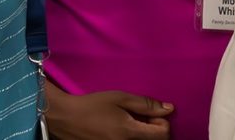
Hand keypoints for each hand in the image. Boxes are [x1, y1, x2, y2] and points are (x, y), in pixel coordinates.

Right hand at [41, 87, 173, 139]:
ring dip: (141, 135)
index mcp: (129, 132)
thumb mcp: (120, 98)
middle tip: (140, 118)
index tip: (152, 115)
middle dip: (152, 130)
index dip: (163, 123)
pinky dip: (130, 139)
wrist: (65, 118)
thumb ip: (145, 104)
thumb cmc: (92, 105)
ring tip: (129, 124)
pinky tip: (119, 131)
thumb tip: (169, 109)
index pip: (162, 135)